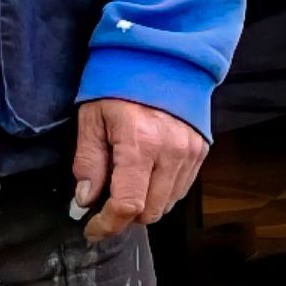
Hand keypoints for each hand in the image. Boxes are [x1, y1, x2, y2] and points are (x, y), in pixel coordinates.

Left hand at [69, 96, 207, 242]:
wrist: (163, 56)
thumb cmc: (121, 82)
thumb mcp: (92, 118)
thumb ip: (89, 161)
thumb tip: (85, 200)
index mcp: (139, 143)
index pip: (128, 204)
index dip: (108, 225)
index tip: (92, 230)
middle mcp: (170, 152)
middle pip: (149, 212)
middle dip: (124, 216)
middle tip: (105, 204)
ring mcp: (189, 153)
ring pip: (167, 205)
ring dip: (144, 205)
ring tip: (126, 186)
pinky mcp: (200, 151)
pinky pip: (181, 189)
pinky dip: (161, 192)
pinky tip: (146, 176)